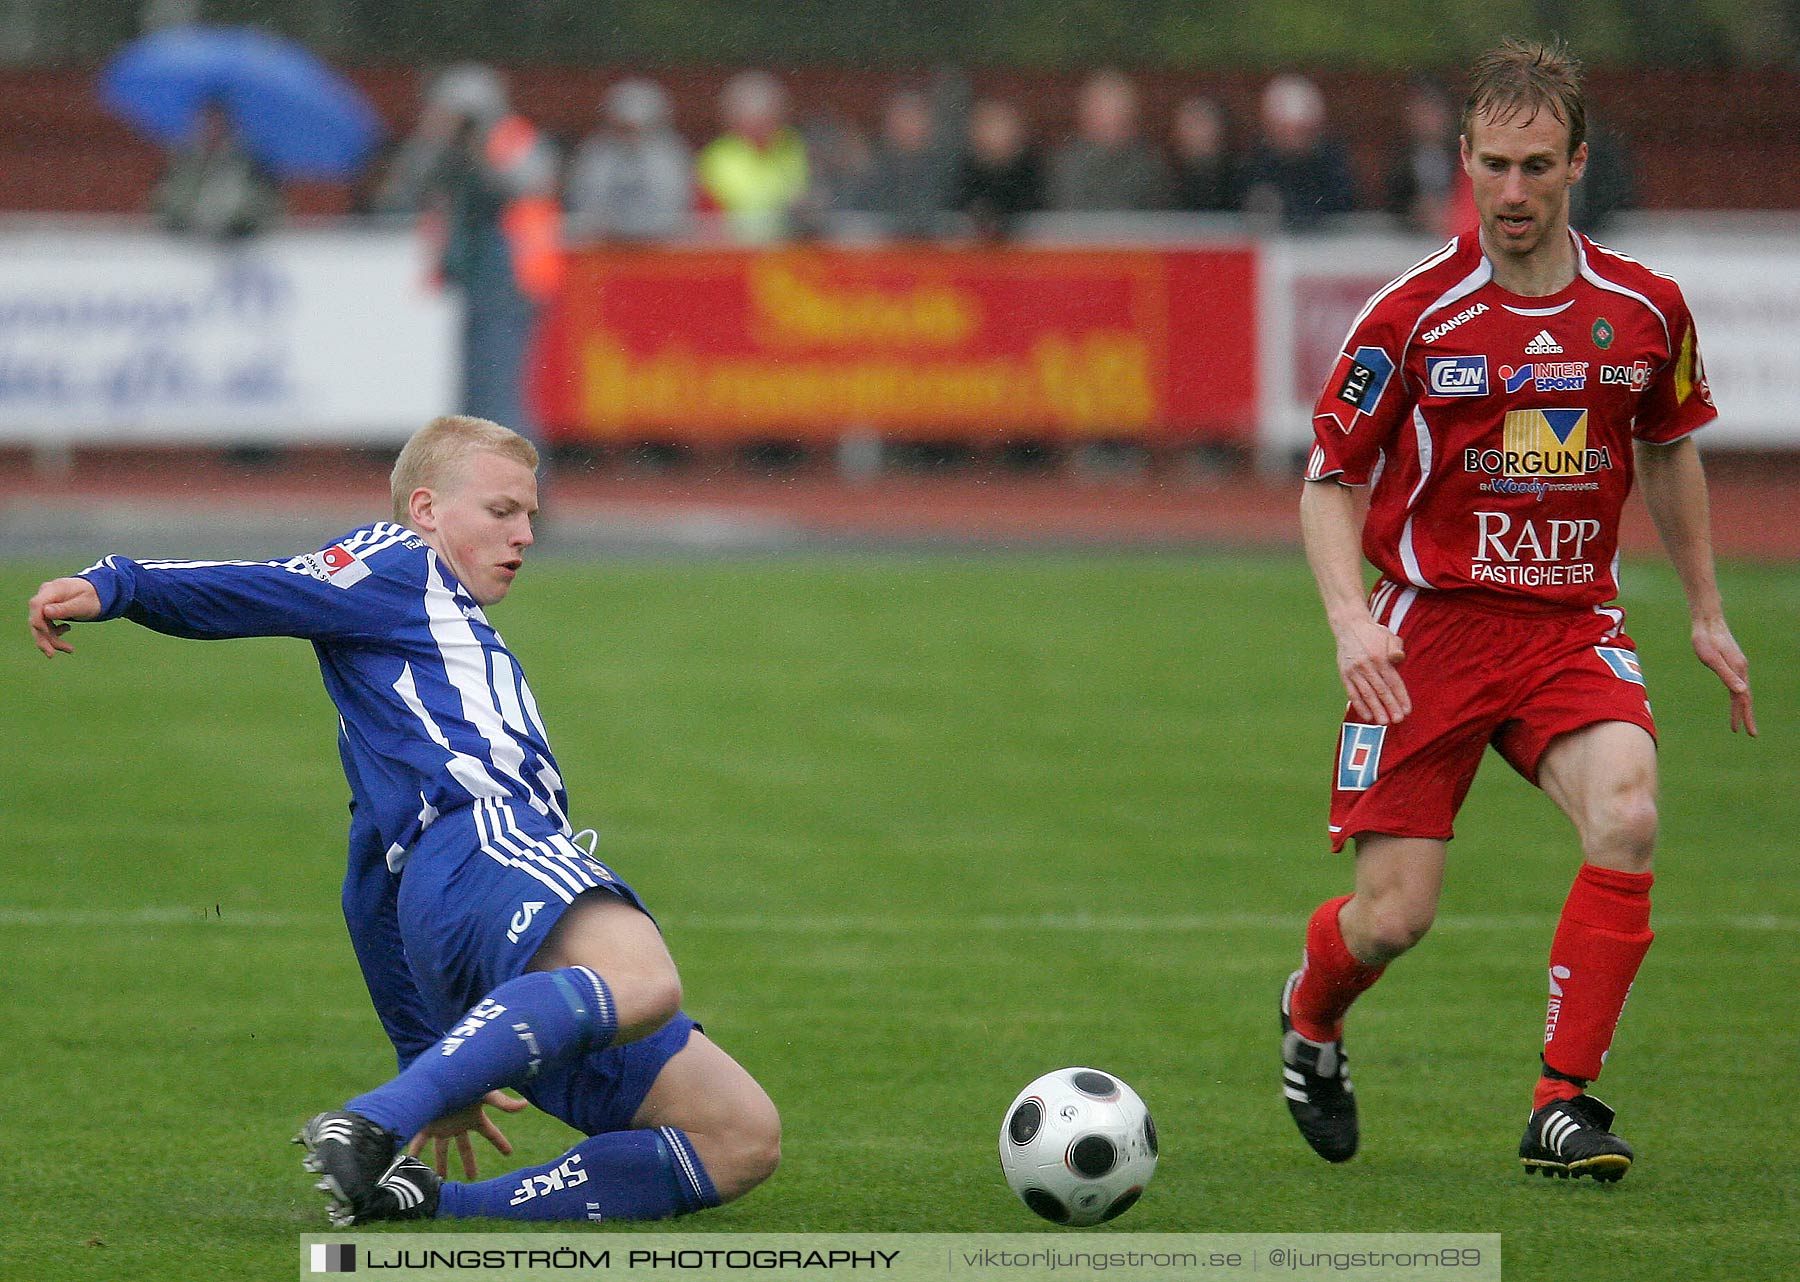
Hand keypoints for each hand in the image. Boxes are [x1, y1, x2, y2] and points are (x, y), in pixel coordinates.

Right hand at [27, 577, 101, 656]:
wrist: (98, 592)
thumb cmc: (92, 597)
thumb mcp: (83, 604)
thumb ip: (65, 608)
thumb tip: (45, 612)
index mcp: (53, 589)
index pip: (36, 604)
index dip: (38, 621)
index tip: (47, 634)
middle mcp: (45, 595)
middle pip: (36, 618)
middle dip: (43, 638)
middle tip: (52, 655)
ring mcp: (45, 603)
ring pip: (40, 625)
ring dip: (51, 640)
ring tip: (70, 649)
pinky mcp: (47, 611)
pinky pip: (45, 625)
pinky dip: (54, 634)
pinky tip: (67, 630)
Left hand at [405, 1090, 528, 1179]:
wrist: (437, 1075)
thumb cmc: (463, 1081)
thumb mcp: (485, 1093)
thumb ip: (503, 1102)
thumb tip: (525, 1104)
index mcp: (474, 1117)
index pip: (491, 1133)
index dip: (500, 1143)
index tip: (509, 1153)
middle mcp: (458, 1124)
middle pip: (464, 1147)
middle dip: (469, 1162)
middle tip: (473, 1178)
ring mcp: (442, 1126)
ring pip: (442, 1149)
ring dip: (440, 1164)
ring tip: (440, 1179)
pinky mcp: (426, 1125)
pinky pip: (419, 1142)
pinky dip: (414, 1152)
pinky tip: (409, 1164)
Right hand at [1335, 614, 1410, 725]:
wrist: (1349, 626)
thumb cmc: (1374, 634)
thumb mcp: (1388, 636)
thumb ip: (1395, 648)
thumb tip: (1399, 658)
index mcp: (1380, 656)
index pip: (1393, 681)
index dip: (1400, 697)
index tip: (1407, 710)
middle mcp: (1366, 665)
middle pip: (1380, 690)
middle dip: (1389, 706)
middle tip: (1397, 720)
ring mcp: (1354, 671)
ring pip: (1366, 693)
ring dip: (1375, 709)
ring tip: (1383, 722)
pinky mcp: (1345, 674)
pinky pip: (1352, 692)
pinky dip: (1359, 705)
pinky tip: (1367, 716)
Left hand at [1692, 616, 1756, 735]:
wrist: (1707, 621)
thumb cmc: (1706, 640)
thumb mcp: (1712, 660)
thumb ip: (1726, 676)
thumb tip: (1742, 693)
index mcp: (1738, 670)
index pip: (1743, 699)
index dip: (1745, 716)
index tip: (1748, 732)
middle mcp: (1741, 668)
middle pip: (1745, 697)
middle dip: (1746, 716)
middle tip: (1750, 733)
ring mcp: (1738, 664)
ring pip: (1741, 690)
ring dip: (1741, 706)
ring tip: (1739, 720)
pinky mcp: (1732, 660)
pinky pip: (1737, 682)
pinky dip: (1737, 693)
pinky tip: (1735, 696)